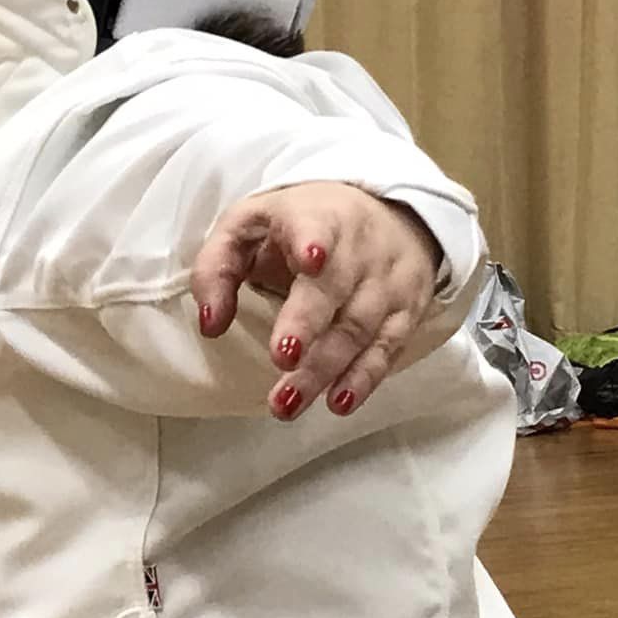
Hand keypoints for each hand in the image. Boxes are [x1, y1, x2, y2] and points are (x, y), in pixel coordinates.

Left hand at [190, 183, 443, 421]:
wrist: (388, 214)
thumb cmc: (302, 225)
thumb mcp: (249, 226)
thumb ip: (216, 268)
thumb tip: (211, 324)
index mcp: (314, 216)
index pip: (315, 226)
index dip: (314, 242)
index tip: (311, 260)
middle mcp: (357, 248)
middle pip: (334, 289)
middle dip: (307, 325)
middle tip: (282, 360)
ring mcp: (386, 282)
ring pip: (357, 328)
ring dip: (322, 370)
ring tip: (286, 403)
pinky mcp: (406, 312)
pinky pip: (386, 349)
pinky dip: (363, 379)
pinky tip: (339, 402)